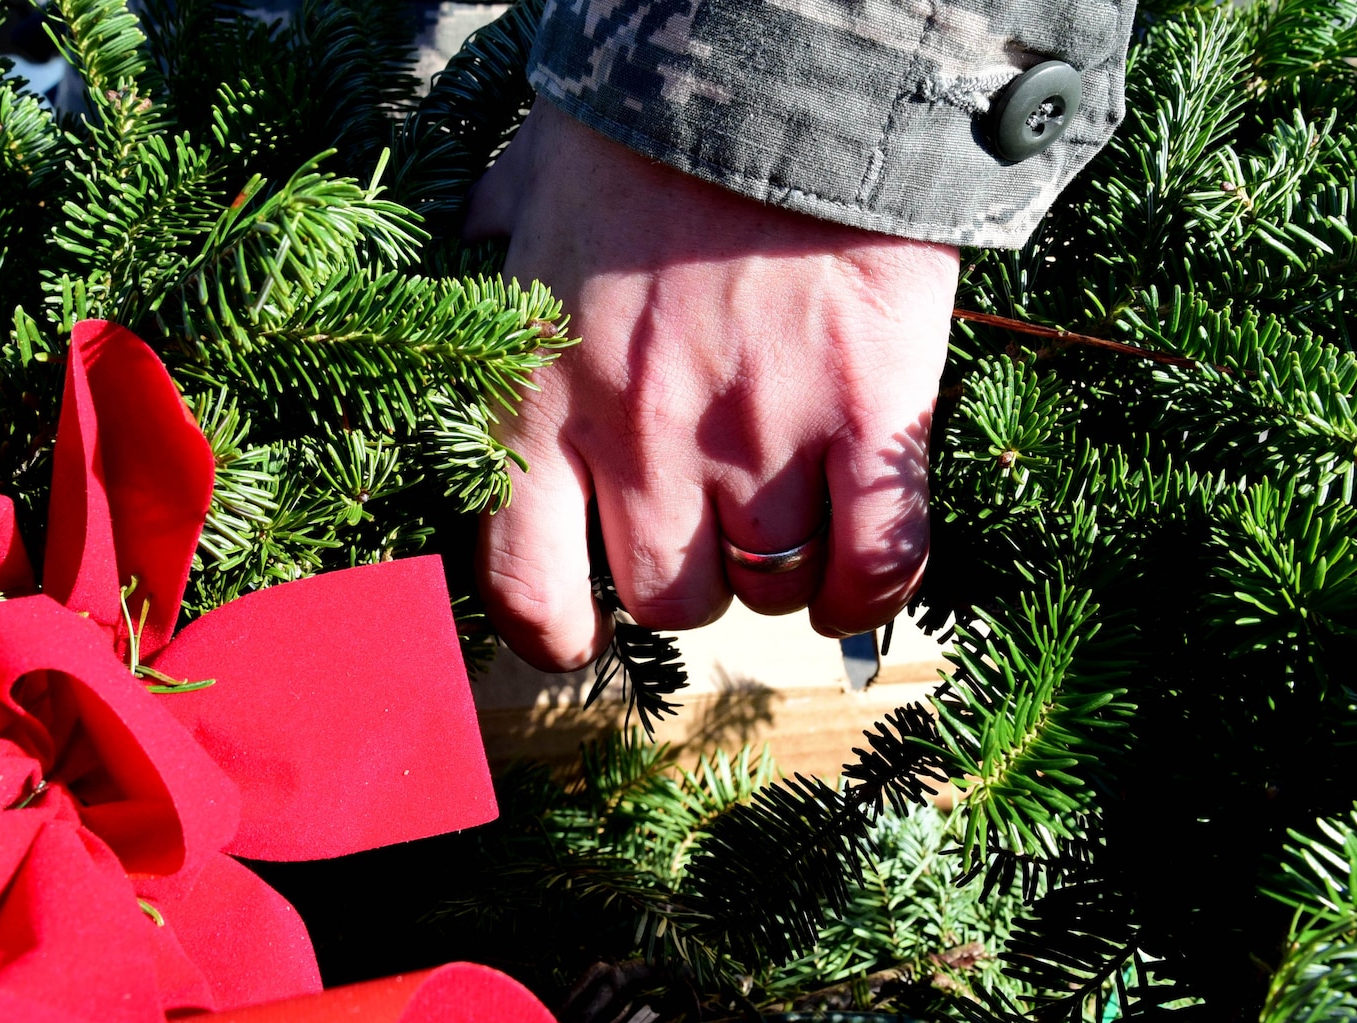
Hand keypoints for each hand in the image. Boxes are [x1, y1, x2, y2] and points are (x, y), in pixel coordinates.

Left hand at [466, 99, 957, 671]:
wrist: (772, 49)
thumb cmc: (639, 117)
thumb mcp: (529, 189)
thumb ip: (498, 248)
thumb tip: (477, 242)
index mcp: (542, 397)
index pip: (524, 586)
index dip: (556, 630)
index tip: (579, 626)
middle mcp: (642, 442)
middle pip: (668, 597)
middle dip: (689, 577)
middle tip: (711, 525)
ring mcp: (760, 436)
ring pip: (771, 588)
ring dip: (781, 574)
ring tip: (792, 523)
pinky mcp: (868, 412)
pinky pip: (879, 559)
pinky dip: (873, 590)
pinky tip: (861, 577)